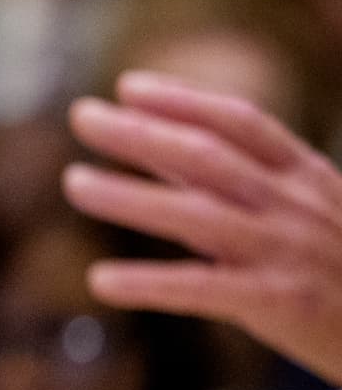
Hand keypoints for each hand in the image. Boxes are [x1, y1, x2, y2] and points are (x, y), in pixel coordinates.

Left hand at [64, 70, 341, 387]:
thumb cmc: (340, 265)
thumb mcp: (299, 207)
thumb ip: (228, 180)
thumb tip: (153, 142)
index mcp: (305, 175)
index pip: (240, 123)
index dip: (183, 100)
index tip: (126, 87)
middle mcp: (294, 205)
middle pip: (208, 157)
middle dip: (141, 133)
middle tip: (80, 115)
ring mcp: (287, 252)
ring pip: (198, 216)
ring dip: (130, 196)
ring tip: (74, 182)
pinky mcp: (281, 303)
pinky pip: (203, 289)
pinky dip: (149, 283)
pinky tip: (100, 280)